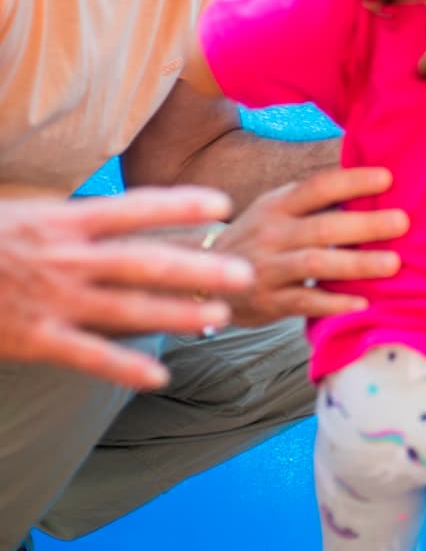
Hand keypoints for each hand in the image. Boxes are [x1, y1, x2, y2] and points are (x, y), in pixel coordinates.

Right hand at [0, 187, 253, 390]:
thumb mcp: (27, 213)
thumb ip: (75, 220)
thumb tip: (121, 216)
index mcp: (63, 221)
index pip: (133, 207)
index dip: (179, 204)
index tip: (221, 203)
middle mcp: (65, 258)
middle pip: (144, 261)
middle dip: (198, 267)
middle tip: (244, 272)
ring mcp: (51, 299)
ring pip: (127, 309)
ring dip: (177, 314)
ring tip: (219, 318)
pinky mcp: (34, 338)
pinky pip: (88, 355)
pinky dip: (124, 367)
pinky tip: (158, 376)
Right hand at [212, 166, 408, 326]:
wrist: (203, 278)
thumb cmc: (259, 237)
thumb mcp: (275, 209)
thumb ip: (313, 198)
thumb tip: (370, 180)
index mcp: (278, 205)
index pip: (317, 187)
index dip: (352, 181)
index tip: (388, 178)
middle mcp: (272, 234)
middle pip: (323, 227)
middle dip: (365, 225)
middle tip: (402, 222)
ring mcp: (268, 268)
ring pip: (316, 264)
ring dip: (357, 264)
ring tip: (393, 263)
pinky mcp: (268, 302)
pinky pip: (304, 301)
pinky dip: (334, 303)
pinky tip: (363, 302)